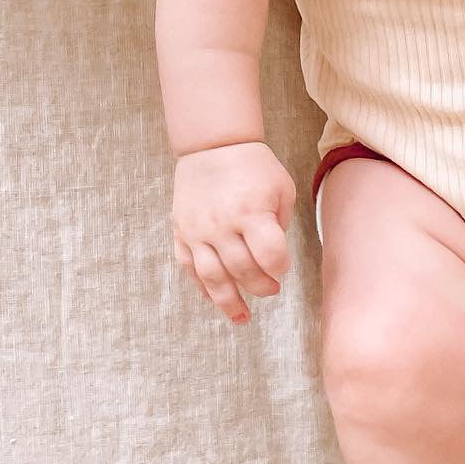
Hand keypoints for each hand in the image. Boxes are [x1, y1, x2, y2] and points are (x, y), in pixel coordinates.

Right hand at [170, 141, 295, 325]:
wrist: (213, 145)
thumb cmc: (254, 166)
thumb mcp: (281, 188)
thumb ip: (280, 225)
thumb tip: (273, 258)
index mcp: (251, 212)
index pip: (270, 255)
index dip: (280, 267)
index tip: (282, 266)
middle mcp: (222, 225)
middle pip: (243, 271)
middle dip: (261, 287)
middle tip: (271, 289)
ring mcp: (198, 231)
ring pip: (212, 278)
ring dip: (229, 303)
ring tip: (242, 317)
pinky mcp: (182, 232)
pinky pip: (189, 268)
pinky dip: (202, 287)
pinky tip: (215, 299)